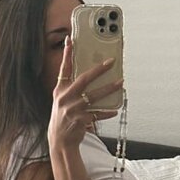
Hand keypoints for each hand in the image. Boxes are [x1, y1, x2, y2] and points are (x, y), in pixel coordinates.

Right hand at [48, 37, 123, 151]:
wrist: (60, 140)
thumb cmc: (63, 117)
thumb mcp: (62, 100)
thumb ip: (72, 88)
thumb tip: (92, 75)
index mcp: (60, 90)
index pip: (64, 68)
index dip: (67, 54)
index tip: (70, 40)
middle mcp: (65, 98)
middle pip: (84, 79)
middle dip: (98, 70)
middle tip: (111, 62)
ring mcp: (73, 109)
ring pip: (94, 96)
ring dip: (109, 89)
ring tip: (120, 83)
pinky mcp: (81, 120)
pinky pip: (98, 114)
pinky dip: (107, 112)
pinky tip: (115, 110)